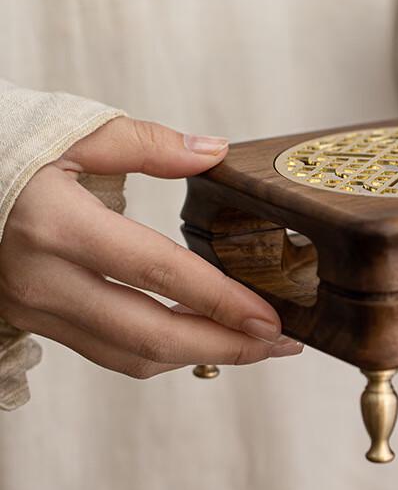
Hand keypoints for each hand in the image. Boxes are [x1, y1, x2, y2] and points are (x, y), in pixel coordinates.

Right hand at [0, 117, 302, 378]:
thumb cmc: (6, 151)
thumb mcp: (75, 133)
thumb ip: (149, 143)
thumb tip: (214, 151)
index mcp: (58, 225)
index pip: (157, 272)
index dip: (220, 301)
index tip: (270, 318)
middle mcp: (44, 279)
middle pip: (149, 335)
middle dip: (223, 346)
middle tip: (278, 343)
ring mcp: (34, 307)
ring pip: (127, 355)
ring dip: (196, 356)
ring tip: (250, 345)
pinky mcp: (33, 319)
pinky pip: (105, 351)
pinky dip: (158, 352)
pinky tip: (196, 336)